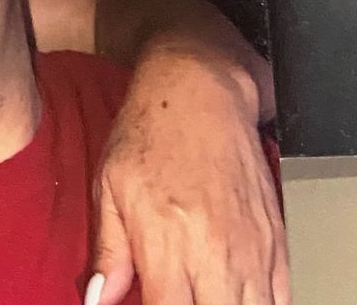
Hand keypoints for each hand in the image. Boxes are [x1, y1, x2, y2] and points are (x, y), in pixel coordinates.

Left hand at [87, 50, 289, 304]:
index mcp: (166, 241)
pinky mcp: (275, 242)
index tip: (145, 304)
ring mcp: (250, 250)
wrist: (199, 92)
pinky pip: (278, 298)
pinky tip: (229, 293)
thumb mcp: (108, 187)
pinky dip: (256, 303)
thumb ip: (108, 251)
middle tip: (175, 295)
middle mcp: (213, 252)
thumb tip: (98, 298)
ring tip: (198, 292)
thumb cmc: (149, 132)